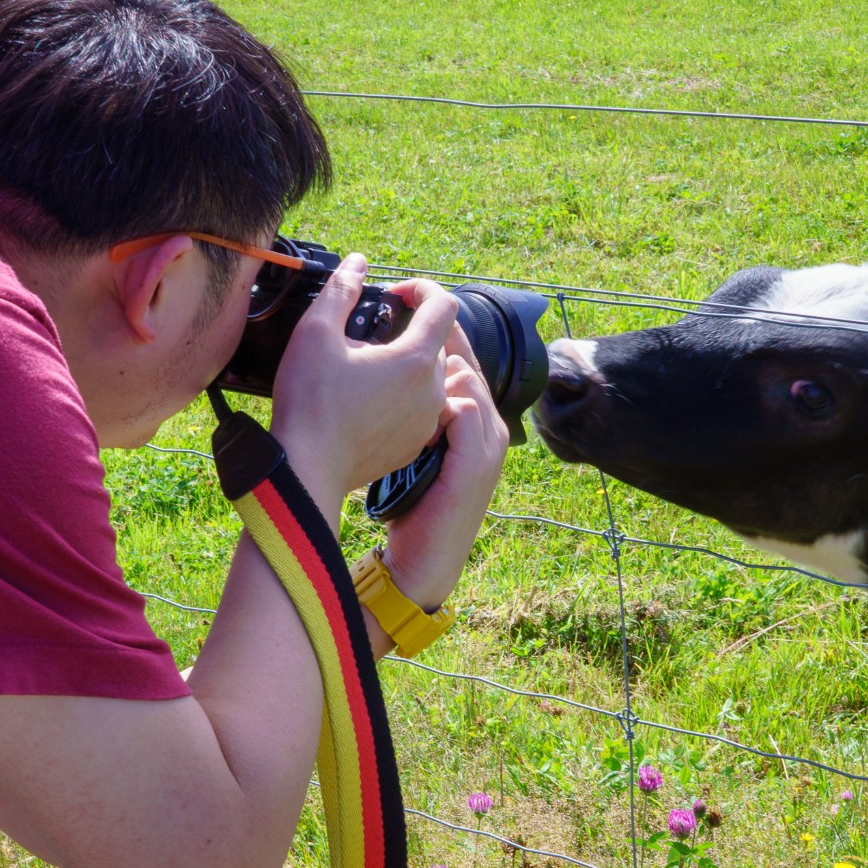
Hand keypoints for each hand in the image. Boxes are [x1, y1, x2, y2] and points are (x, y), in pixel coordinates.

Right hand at [269, 256, 457, 507]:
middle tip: (366, 336)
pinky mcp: (416, 444)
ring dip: (405, 365)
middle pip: (435, 343)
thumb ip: (340, 290)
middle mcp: (433, 390)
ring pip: (428, 377)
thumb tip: (356, 263)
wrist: (307, 468)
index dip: (421, 288)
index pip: (444, 305)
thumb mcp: (316, 333)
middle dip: (407, 330)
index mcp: (416, 359)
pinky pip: (420, 409)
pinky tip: (368, 402)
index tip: (394, 293)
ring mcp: (427, 421)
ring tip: (364, 370)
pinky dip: (402, 396)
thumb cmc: (310, 402)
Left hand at [379, 295, 510, 610]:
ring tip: (399, 350)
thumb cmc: (413, 512)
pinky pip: (465, 406)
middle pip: (465, 357)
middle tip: (401, 305)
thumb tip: (381, 383)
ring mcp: (487, 440)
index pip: (458, 359)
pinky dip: (441, 395)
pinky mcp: (477, 458)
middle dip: (433, 330)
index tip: (401, 303)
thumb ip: (411, 419)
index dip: (433, 329)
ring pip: (466, 375)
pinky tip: (413, 392)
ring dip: (433, 360)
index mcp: (472, 419)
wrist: (423, 563)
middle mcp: (486, 424)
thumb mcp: (414, 456)